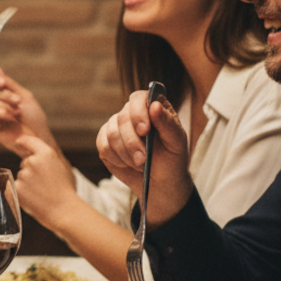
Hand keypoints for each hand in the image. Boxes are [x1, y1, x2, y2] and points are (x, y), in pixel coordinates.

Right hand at [0, 69, 56, 152]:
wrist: (39, 137)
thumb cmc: (34, 117)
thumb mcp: (24, 96)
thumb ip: (10, 84)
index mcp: (3, 92)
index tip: (2, 82)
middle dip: (4, 94)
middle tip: (18, 102)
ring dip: (5, 105)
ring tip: (17, 113)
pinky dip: (1, 113)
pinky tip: (12, 119)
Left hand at [12, 134, 78, 231]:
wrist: (64, 211)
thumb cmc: (64, 191)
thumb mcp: (59, 168)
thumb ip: (45, 158)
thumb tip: (30, 155)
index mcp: (46, 154)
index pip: (29, 141)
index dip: (23, 141)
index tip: (19, 142)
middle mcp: (33, 161)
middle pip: (25, 163)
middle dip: (31, 171)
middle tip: (45, 185)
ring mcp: (24, 174)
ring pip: (22, 176)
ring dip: (27, 183)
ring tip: (42, 193)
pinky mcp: (17, 187)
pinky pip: (16, 187)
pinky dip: (22, 193)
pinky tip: (34, 198)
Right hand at [96, 90, 192, 226]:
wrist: (160, 181)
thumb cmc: (171, 158)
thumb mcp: (176, 143)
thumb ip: (167, 123)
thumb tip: (154, 105)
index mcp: (151, 107)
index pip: (138, 98)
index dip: (138, 112)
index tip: (145, 131)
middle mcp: (131, 112)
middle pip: (122, 118)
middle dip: (132, 142)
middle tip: (143, 159)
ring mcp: (116, 125)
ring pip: (112, 134)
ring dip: (126, 153)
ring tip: (140, 165)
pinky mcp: (104, 140)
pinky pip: (103, 146)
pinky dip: (117, 159)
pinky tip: (129, 164)